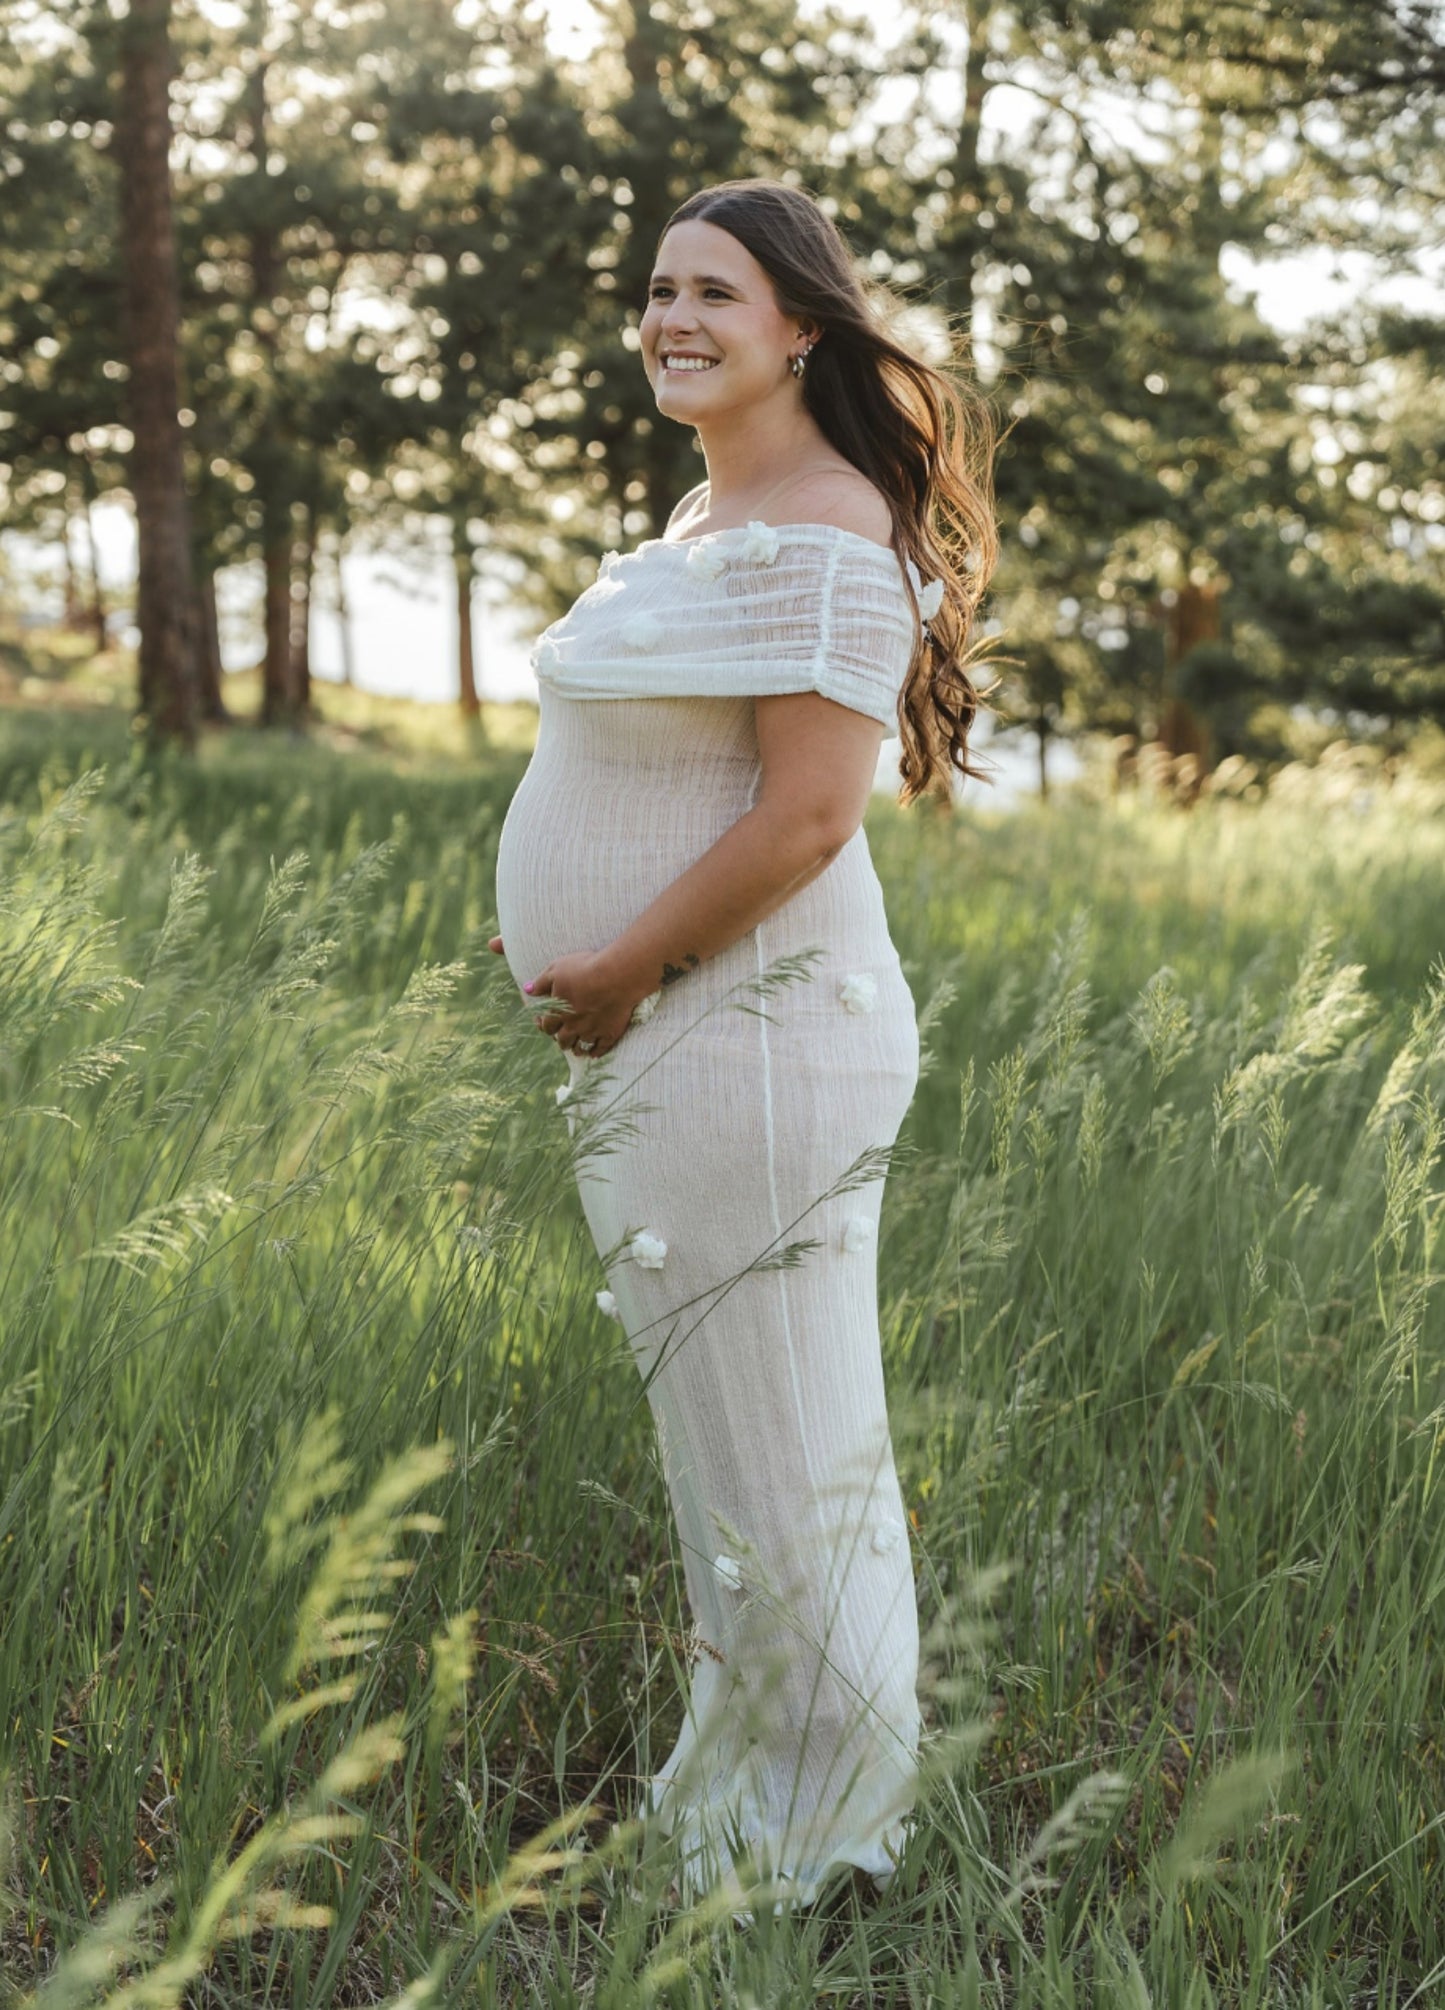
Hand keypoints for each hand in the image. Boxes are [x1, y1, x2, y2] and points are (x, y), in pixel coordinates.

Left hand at [492, 938, 637, 1057]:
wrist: (615, 976)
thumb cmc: (584, 970)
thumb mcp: (557, 970)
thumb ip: (541, 982)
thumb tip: (527, 989)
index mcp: (559, 1012)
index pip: (547, 1025)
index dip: (543, 1025)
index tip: (542, 1022)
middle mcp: (574, 1026)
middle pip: (563, 1040)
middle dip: (560, 1040)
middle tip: (561, 1038)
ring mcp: (593, 1031)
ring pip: (580, 1047)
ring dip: (576, 1048)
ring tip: (576, 1048)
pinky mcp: (610, 1032)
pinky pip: (601, 1048)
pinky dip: (596, 1052)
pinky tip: (594, 1053)